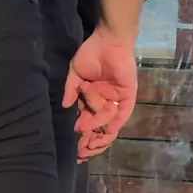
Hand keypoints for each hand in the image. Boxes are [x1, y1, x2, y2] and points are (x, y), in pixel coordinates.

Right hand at [63, 25, 137, 158]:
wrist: (108, 40)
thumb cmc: (91, 53)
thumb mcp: (76, 72)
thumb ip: (71, 89)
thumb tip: (65, 106)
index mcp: (93, 97)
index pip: (88, 120)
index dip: (83, 133)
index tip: (76, 146)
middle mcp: (105, 100)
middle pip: (100, 126)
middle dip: (91, 140)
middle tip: (82, 152)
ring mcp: (116, 99)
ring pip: (108, 122)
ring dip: (98, 133)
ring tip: (88, 140)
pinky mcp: (127, 96)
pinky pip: (122, 114)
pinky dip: (115, 124)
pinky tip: (107, 134)